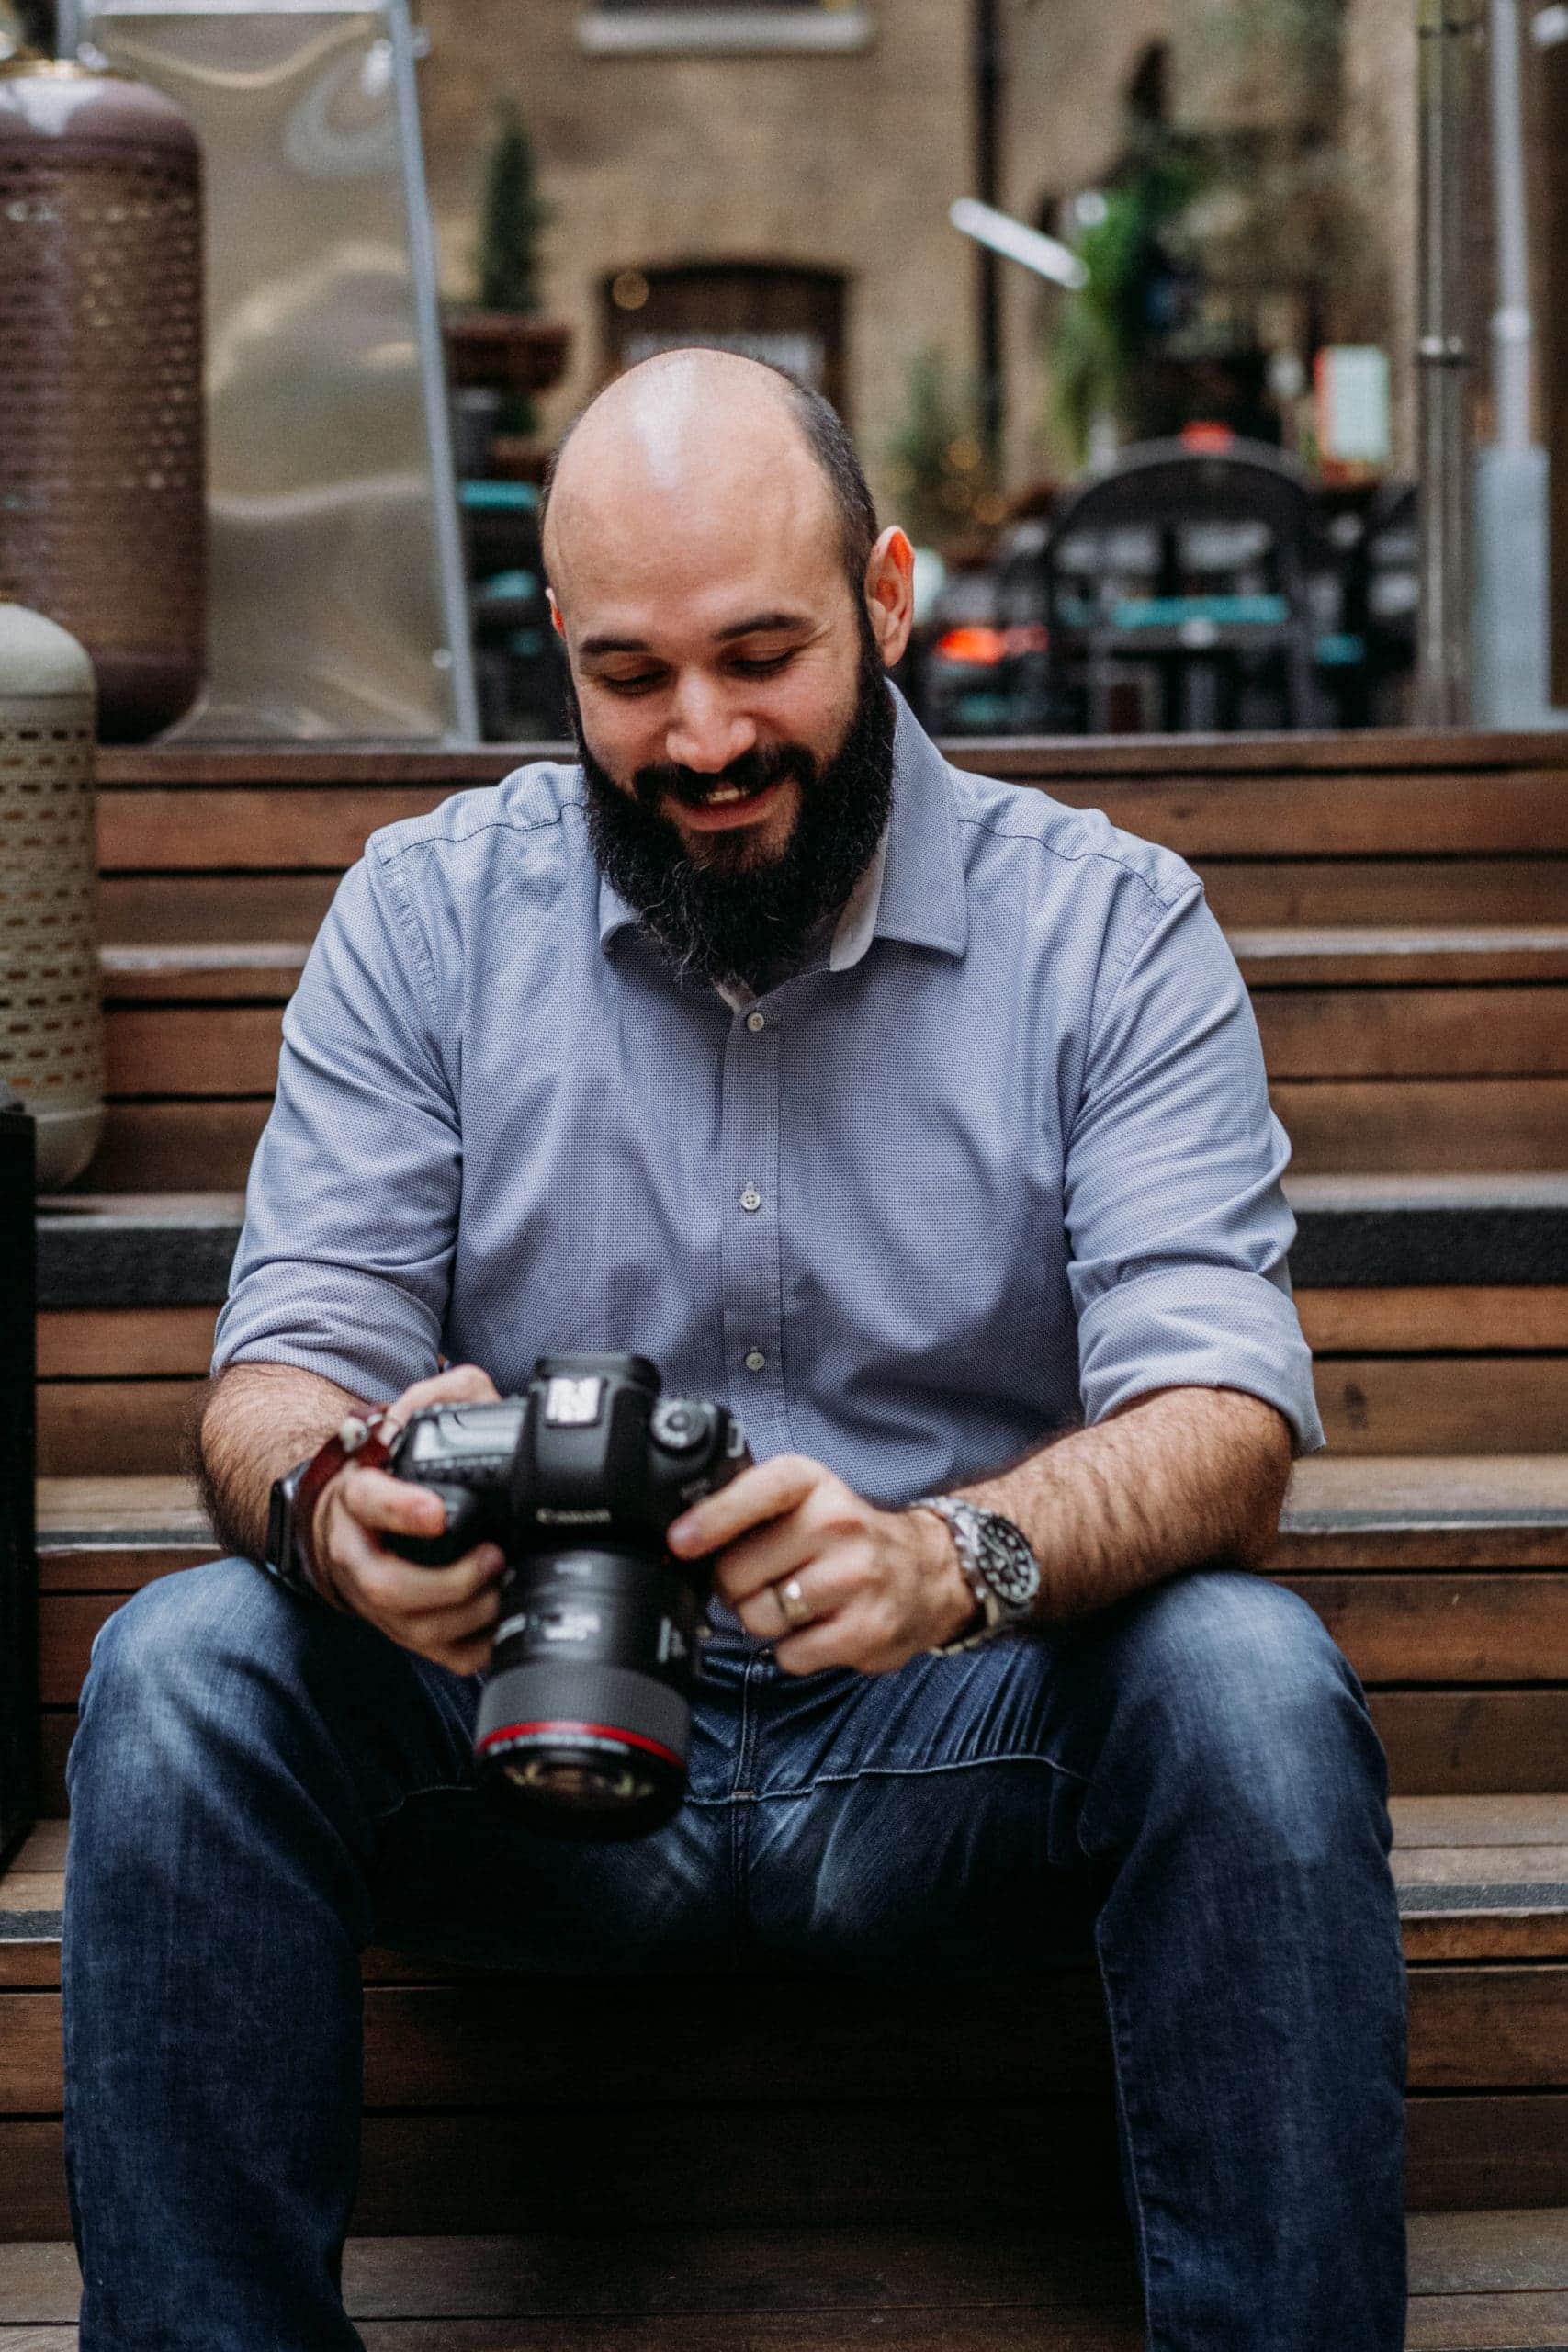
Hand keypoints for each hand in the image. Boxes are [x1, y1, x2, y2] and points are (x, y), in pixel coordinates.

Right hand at [310, 1363, 506, 1674]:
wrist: (348, 1520)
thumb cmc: (390, 1473)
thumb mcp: (407, 1419)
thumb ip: (440, 1395)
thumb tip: (470, 1397)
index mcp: (357, 1498)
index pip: (368, 1502)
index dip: (401, 1510)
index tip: (437, 1512)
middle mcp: (358, 1555)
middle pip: (388, 1587)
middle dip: (448, 1582)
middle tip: (493, 1558)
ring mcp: (377, 1601)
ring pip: (413, 1629)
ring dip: (467, 1616)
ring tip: (504, 1587)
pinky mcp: (404, 1631)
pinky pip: (440, 1656)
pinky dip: (477, 1645)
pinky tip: (502, 1619)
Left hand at [667, 1454, 978, 1675]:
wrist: (927, 1572)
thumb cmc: (845, 1537)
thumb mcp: (803, 1499)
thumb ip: (745, 1507)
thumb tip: (679, 1538)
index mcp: (812, 1484)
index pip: (754, 1493)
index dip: (710, 1520)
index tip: (680, 1542)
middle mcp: (837, 1524)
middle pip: (736, 1572)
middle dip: (733, 1586)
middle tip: (761, 1580)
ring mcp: (855, 1578)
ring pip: (758, 1617)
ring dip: (762, 1619)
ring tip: (794, 1602)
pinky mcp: (865, 1629)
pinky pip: (788, 1654)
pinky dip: (791, 1649)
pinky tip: (817, 1627)